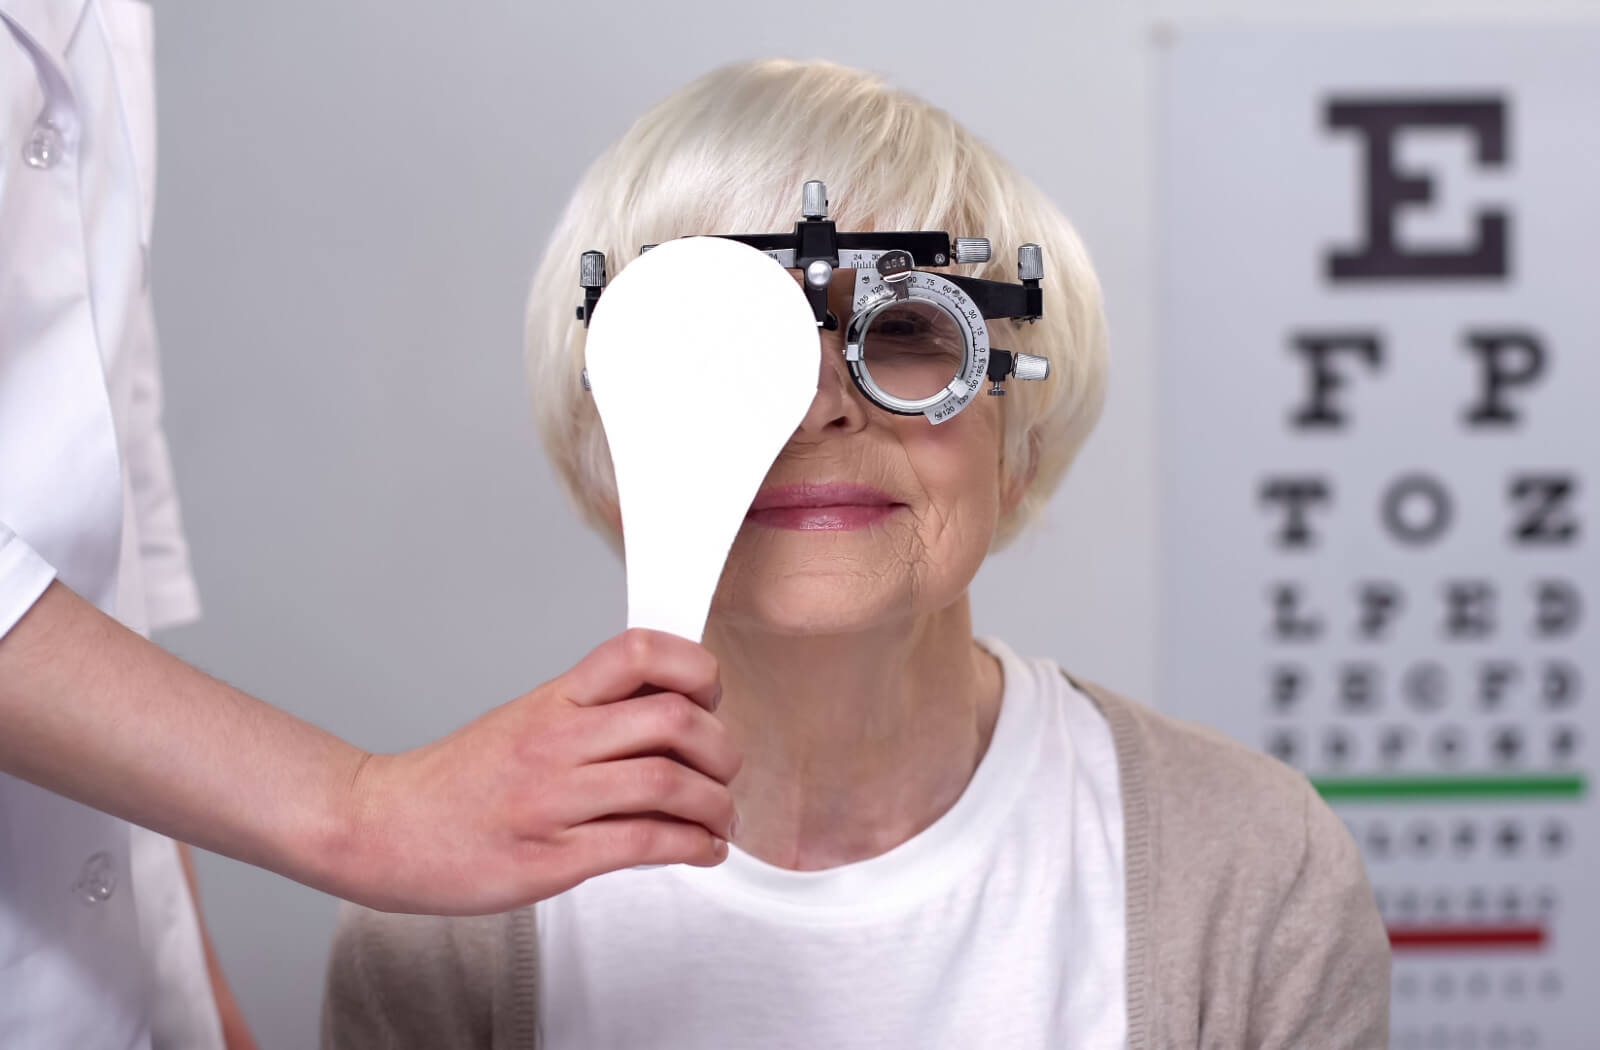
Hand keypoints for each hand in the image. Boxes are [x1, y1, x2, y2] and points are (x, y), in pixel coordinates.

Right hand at [332, 629, 740, 914]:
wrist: (382, 828)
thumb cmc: (460, 781)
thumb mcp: (528, 721)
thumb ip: (595, 716)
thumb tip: (679, 721)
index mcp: (555, 699)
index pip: (638, 651)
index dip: (694, 668)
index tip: (711, 695)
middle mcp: (557, 740)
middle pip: (673, 719)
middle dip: (722, 748)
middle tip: (727, 770)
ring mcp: (554, 800)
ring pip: (669, 783)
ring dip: (716, 805)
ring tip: (720, 819)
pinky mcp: (552, 858)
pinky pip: (644, 843)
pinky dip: (692, 846)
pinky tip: (702, 849)